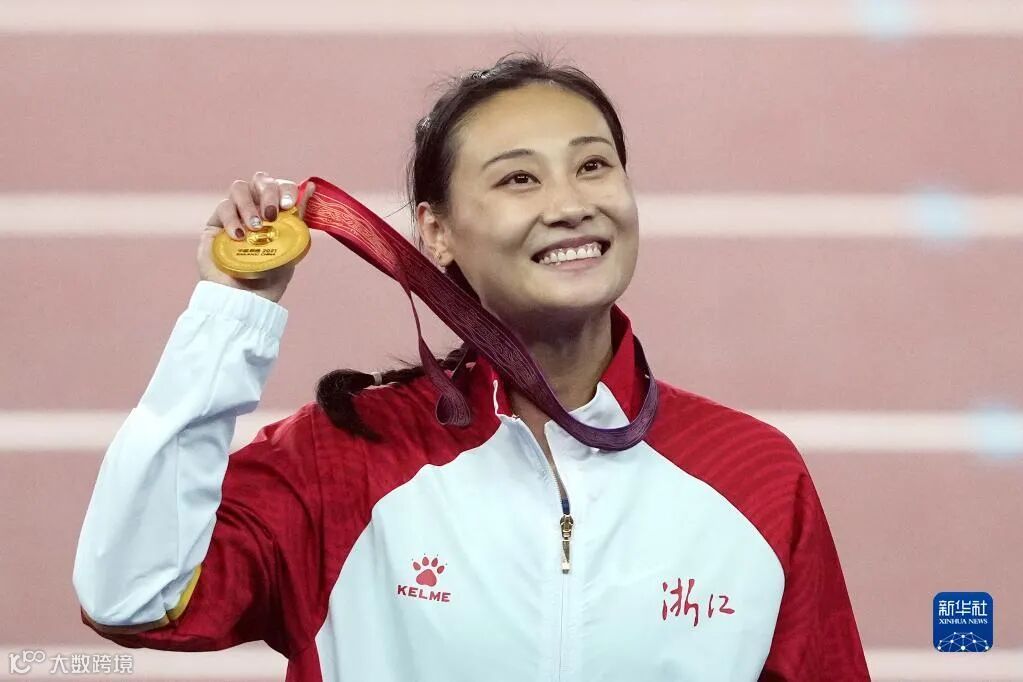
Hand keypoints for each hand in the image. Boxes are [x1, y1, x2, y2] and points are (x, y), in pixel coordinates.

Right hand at [197, 171, 314, 302]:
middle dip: (268, 192)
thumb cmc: (270, 277)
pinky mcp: (214, 225)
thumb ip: (298, 218)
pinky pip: (222, 207)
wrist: (246, 300)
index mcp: (275, 213)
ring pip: (238, 188)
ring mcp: (234, 215)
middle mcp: (255, 209)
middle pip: (259, 179)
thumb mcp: (291, 245)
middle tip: (272, 214)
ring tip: (255, 228)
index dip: (285, 188)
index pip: (280, 186)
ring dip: (249, 205)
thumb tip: (312, 187)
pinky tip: (239, 238)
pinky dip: (232, 220)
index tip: (289, 205)